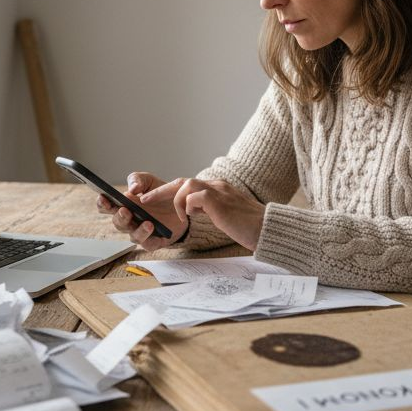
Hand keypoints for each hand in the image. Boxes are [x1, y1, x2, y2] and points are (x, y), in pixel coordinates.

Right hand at [96, 171, 187, 251]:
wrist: (181, 205)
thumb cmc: (159, 194)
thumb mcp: (149, 181)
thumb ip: (138, 180)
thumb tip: (132, 189)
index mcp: (124, 205)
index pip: (106, 207)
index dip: (102, 203)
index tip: (104, 198)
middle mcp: (129, 220)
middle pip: (118, 222)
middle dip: (120, 217)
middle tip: (125, 210)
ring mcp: (140, 232)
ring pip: (133, 236)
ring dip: (138, 230)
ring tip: (148, 222)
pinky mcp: (153, 241)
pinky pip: (148, 244)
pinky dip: (149, 238)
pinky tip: (154, 228)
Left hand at [150, 177, 264, 250]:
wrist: (266, 228)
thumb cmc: (248, 226)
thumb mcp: (225, 214)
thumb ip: (211, 208)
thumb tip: (195, 209)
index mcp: (218, 188)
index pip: (189, 184)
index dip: (171, 192)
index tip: (156, 199)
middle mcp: (216, 185)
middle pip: (182, 181)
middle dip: (161, 191)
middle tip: (145, 200)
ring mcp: (218, 191)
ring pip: (186, 185)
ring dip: (177, 201)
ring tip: (182, 217)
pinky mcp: (218, 200)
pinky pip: (193, 197)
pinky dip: (188, 207)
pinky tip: (193, 217)